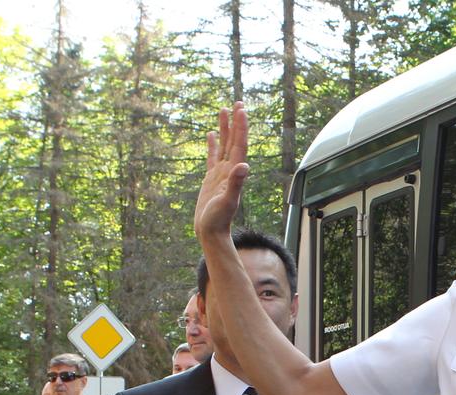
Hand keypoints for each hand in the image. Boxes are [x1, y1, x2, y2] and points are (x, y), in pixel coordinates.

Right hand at [194, 102, 249, 239]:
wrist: (211, 232)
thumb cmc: (218, 220)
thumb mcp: (227, 201)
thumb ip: (236, 183)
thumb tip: (244, 166)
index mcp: (234, 172)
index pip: (239, 145)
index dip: (241, 127)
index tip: (241, 110)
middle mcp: (230, 170)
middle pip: (234, 141)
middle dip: (236, 122)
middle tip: (238, 102)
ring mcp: (220, 173)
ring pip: (223, 145)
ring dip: (225, 129)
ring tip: (224, 110)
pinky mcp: (211, 178)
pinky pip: (212, 156)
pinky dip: (213, 144)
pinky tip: (211, 134)